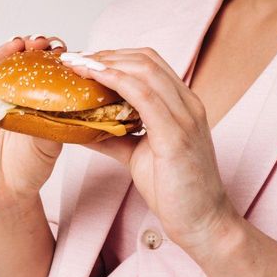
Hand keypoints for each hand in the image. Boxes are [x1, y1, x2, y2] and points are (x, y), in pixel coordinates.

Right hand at [0, 35, 68, 217]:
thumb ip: (56, 120)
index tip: (57, 47)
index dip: (45, 55)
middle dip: (25, 49)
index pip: (35, 68)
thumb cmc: (29, 168)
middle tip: (38, 42)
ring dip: (1, 52)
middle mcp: (5, 94)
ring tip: (15, 45)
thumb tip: (68, 98)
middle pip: (12, 62)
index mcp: (28, 98)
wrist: (6, 194)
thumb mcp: (51, 142)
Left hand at [59, 48, 240, 252]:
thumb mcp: (137, 156)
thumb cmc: (175, 191)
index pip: (149, 64)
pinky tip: (93, 79)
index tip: (84, 62)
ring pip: (144, 71)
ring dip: (105, 63)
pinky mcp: (176, 135)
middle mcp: (187, 104)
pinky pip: (144, 96)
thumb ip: (114, 137)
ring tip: (76, 66)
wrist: (203, 222)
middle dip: (106, 55)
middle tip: (73, 61)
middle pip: (145, 60)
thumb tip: (81, 127)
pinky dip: (116, 82)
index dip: (115, 57)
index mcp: (182, 106)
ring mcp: (185, 117)